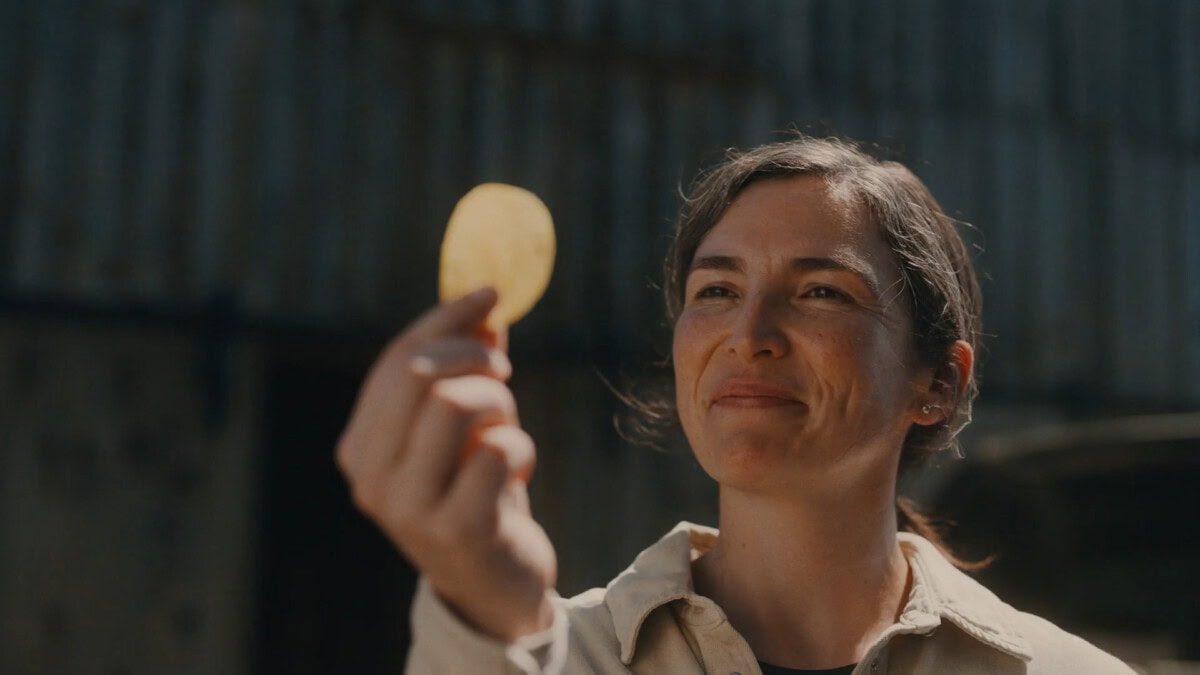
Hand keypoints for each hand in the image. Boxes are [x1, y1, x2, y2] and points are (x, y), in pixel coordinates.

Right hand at [336, 287, 556, 639]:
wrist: (494, 585)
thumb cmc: (476, 494)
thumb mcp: (463, 428)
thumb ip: (462, 369)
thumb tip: (484, 302)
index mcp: (359, 447)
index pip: (396, 360)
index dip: (445, 319)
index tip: (489, 292)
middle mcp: (370, 478)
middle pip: (422, 374)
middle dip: (475, 354)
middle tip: (505, 366)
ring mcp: (408, 508)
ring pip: (458, 404)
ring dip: (500, 404)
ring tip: (507, 430)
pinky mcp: (455, 531)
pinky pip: (499, 451)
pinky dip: (521, 449)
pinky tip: (516, 476)